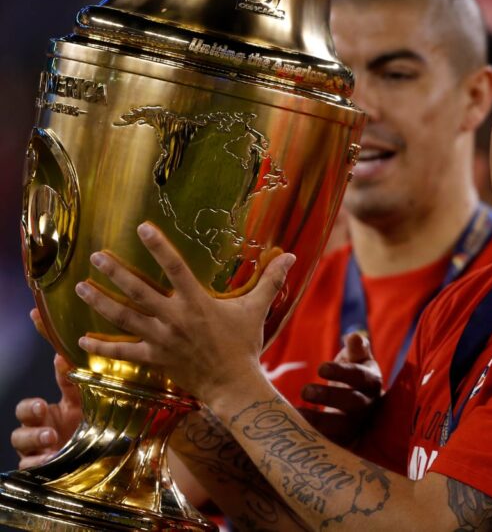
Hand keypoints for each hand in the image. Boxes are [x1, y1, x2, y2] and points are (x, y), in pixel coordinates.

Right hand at [11, 352, 81, 468]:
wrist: (101, 449)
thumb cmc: (85, 421)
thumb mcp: (80, 401)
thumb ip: (70, 381)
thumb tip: (62, 355)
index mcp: (45, 415)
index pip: (27, 408)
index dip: (30, 406)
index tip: (42, 405)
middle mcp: (37, 433)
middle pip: (19, 430)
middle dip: (31, 426)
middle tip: (47, 423)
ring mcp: (38, 452)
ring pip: (23, 449)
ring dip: (35, 443)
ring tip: (52, 440)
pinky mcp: (43, 469)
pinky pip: (31, 468)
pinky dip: (39, 464)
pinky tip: (51, 460)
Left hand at [76, 222, 294, 404]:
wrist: (233, 384)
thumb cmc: (245, 344)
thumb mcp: (257, 309)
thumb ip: (271, 280)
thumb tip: (290, 255)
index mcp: (198, 302)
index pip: (175, 267)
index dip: (158, 246)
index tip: (141, 228)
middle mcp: (175, 317)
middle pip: (139, 291)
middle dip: (115, 272)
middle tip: (95, 257)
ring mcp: (162, 338)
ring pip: (125, 317)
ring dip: (101, 301)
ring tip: (81, 287)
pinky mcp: (155, 358)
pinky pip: (124, 352)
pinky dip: (103, 347)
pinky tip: (82, 339)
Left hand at [298, 332, 381, 444]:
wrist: (361, 409)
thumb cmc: (353, 378)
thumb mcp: (358, 361)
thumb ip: (357, 349)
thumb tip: (354, 337)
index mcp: (371, 381)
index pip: (359, 376)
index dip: (341, 372)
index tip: (320, 368)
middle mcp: (368, 405)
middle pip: (352, 402)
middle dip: (329, 396)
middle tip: (304, 390)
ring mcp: (358, 425)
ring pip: (342, 427)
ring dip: (319, 421)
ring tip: (296, 413)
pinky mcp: (345, 441)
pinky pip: (331, 442)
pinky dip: (314, 437)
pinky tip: (294, 430)